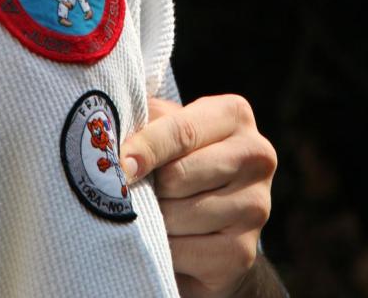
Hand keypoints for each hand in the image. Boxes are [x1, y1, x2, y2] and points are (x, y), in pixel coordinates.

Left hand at [121, 94, 277, 297]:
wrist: (208, 225)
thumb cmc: (176, 163)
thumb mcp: (163, 128)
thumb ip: (143, 123)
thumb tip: (111, 141)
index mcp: (234, 115)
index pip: (181, 131)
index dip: (144, 148)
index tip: (117, 164)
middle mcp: (256, 155)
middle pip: (178, 175)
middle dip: (149, 187)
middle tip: (136, 190)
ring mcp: (256, 205)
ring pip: (177, 215)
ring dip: (154, 219)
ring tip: (157, 213)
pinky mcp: (243, 251)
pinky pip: (184, 252)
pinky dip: (165, 249)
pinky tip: (168, 241)